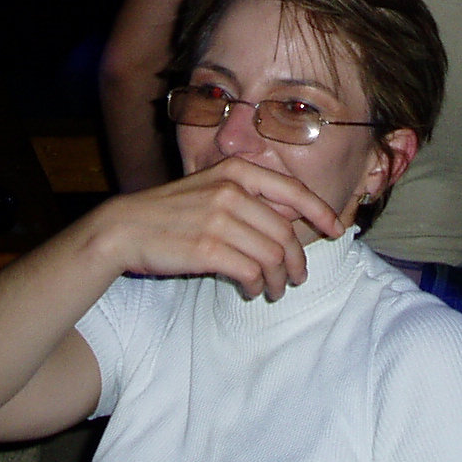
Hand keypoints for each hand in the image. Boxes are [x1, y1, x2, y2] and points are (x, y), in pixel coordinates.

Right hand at [93, 159, 342, 300]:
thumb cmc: (171, 211)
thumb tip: (290, 221)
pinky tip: (251, 289)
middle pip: (286, 233)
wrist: (125, 227)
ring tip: (275, 290)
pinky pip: (251, 272)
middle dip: (298, 262)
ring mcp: (220, 219)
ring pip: (272, 256)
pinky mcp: (208, 248)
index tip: (336, 230)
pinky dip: (257, 285)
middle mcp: (231, 190)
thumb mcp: (210, 188)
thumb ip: (248, 198)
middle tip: (298, 278)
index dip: (321, 212)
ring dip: (279, 280)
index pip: (294, 191)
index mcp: (237, 171)